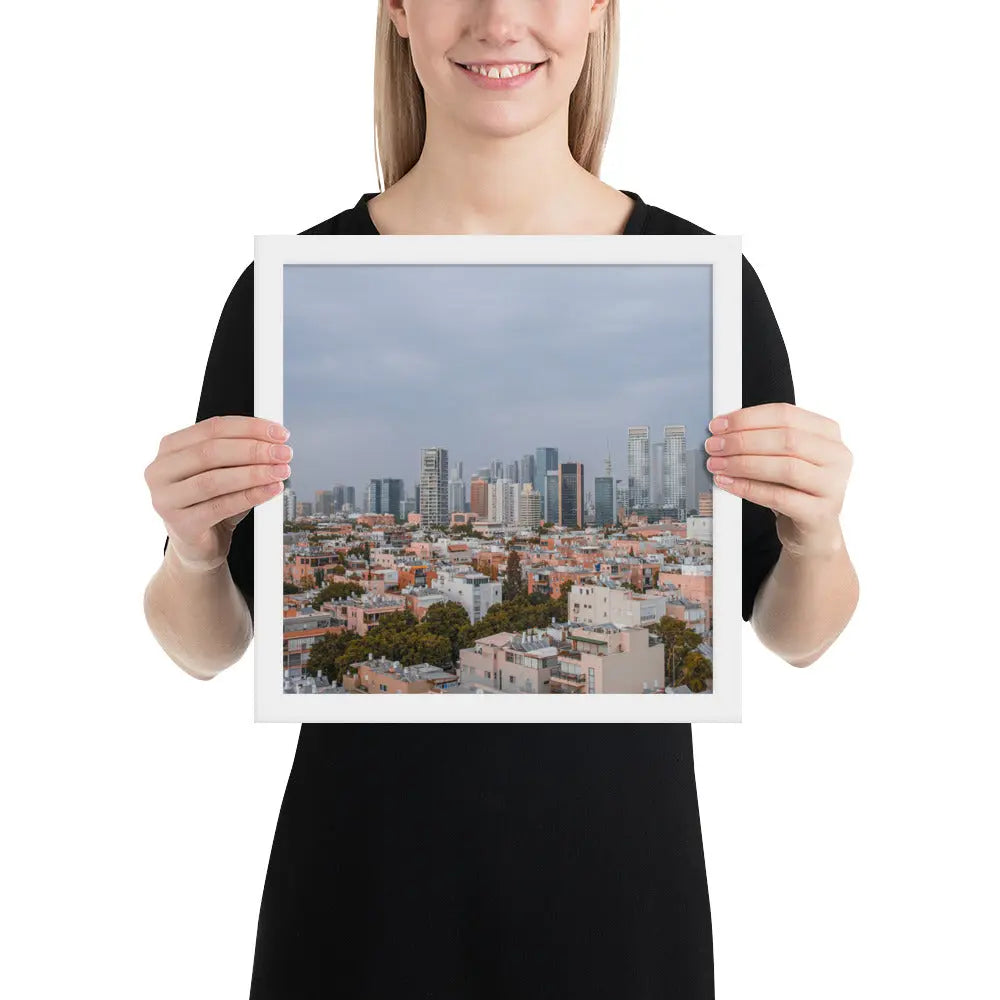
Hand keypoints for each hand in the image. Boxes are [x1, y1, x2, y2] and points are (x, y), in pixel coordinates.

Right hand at [145, 415, 291, 572]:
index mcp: (170, 448)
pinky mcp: (180, 525)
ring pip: (215, 479)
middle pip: (211, 451)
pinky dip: (251, 496)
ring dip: (254, 473)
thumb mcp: (223, 471)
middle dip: (254, 450)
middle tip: (284, 453)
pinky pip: (220, 507)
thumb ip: (240, 453)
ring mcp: (165, 499)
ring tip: (282, 471)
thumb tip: (276, 442)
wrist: (199, 545)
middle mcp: (160, 470)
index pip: (212, 428)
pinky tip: (272, 490)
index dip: (250, 428)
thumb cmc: (211, 501)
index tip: (279, 433)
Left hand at [704, 402, 851, 556]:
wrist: (812, 531)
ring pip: (785, 467)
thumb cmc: (794, 489)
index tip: (719, 425)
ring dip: (743, 464)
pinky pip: (779, 497)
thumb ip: (762, 440)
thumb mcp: (783, 458)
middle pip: (785, 439)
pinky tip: (728, 484)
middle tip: (714, 446)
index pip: (785, 414)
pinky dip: (749, 488)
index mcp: (828, 433)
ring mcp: (833, 485)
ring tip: (717, 465)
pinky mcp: (821, 513)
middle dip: (742, 440)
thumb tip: (723, 431)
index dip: (747, 418)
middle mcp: (837, 456)